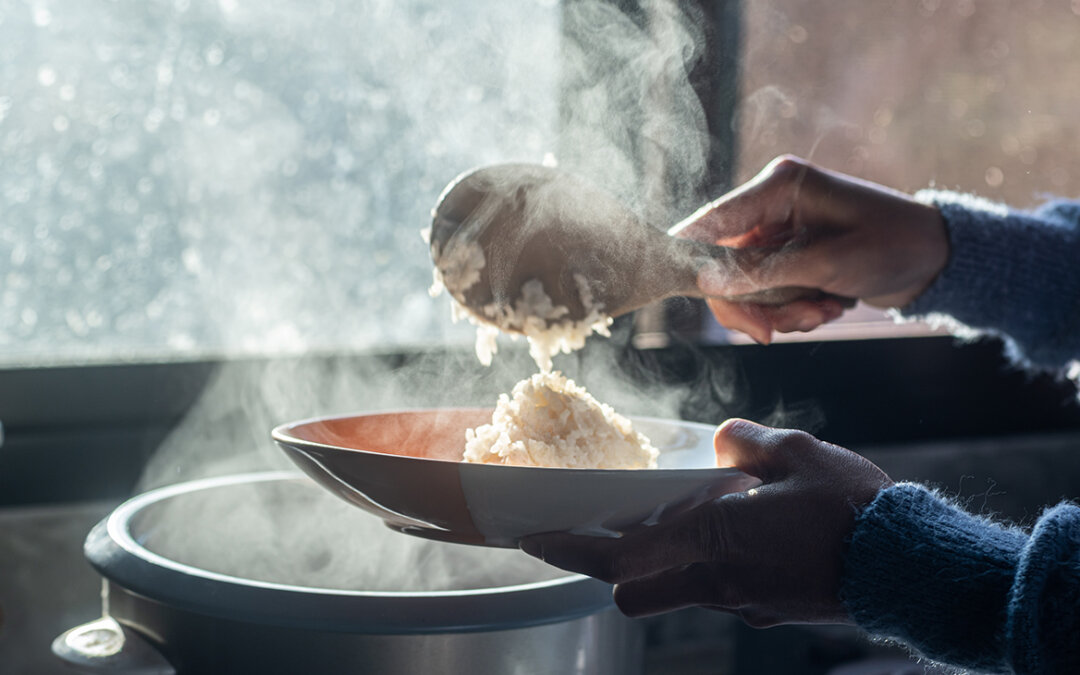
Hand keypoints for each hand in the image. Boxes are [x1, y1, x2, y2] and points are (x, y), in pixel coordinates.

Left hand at [519, 419, 892, 625]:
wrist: (909, 567)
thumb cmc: (853, 509)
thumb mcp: (796, 453)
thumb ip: (746, 444)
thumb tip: (723, 442)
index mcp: (713, 536)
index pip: (620, 552)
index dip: (572, 546)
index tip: (537, 538)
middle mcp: (716, 578)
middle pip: (631, 589)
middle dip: (604, 569)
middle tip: (595, 538)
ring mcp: (740, 601)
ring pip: (672, 592)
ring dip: (658, 565)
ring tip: (674, 525)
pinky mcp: (765, 609)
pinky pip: (714, 592)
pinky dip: (704, 568)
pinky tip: (732, 538)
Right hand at [671, 155, 947, 342]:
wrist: (936, 261)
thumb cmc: (893, 245)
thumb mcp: (828, 263)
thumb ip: (763, 272)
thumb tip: (707, 282)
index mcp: (779, 185)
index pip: (712, 221)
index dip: (690, 257)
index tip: (686, 290)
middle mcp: (771, 204)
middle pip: (722, 264)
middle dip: (752, 303)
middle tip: (772, 333)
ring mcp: (778, 232)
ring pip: (744, 287)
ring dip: (780, 311)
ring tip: (823, 311)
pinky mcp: (788, 257)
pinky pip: (766, 294)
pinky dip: (792, 310)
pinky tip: (828, 305)